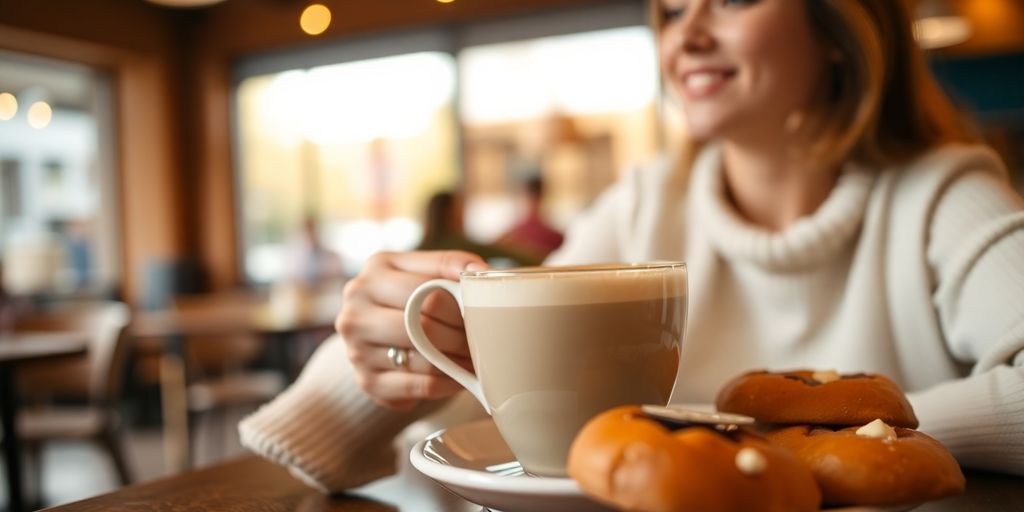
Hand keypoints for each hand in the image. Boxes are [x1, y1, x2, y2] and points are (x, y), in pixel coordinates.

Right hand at [335, 250, 486, 409]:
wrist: (373, 335)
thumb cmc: (407, 298)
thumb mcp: (421, 271)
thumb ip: (450, 265)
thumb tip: (483, 272)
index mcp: (374, 272)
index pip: (428, 288)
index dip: (461, 302)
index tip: (483, 309)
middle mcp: (357, 309)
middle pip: (424, 325)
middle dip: (461, 334)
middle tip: (483, 338)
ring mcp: (357, 348)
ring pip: (424, 358)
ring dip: (459, 361)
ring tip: (477, 358)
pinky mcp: (367, 381)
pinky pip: (419, 386)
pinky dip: (447, 383)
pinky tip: (460, 377)